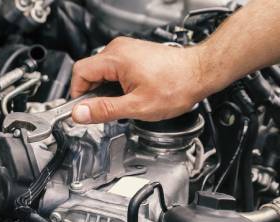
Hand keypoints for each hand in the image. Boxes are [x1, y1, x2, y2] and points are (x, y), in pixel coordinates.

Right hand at [69, 37, 211, 123]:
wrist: (200, 73)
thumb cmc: (176, 86)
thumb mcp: (137, 106)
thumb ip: (104, 110)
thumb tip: (80, 114)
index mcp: (115, 58)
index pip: (80, 73)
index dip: (79, 95)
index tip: (85, 110)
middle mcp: (118, 49)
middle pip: (90, 72)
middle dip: (95, 94)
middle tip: (108, 111)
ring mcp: (127, 49)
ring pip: (103, 72)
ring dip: (107, 90)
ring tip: (125, 102)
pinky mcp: (135, 54)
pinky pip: (115, 69)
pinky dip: (117, 84)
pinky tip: (132, 94)